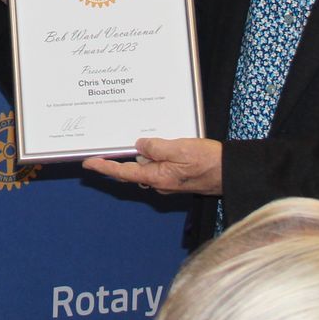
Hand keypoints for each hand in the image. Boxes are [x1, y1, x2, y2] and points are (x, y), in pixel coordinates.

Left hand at [82, 137, 222, 195]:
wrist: (230, 173)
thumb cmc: (209, 162)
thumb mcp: (180, 149)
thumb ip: (157, 147)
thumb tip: (139, 146)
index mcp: (158, 178)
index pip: (124, 173)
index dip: (105, 167)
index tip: (88, 163)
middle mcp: (159, 183)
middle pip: (134, 169)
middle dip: (125, 156)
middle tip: (112, 142)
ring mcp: (168, 181)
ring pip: (148, 165)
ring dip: (145, 152)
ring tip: (146, 136)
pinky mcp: (176, 177)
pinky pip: (159, 164)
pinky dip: (157, 154)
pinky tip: (162, 142)